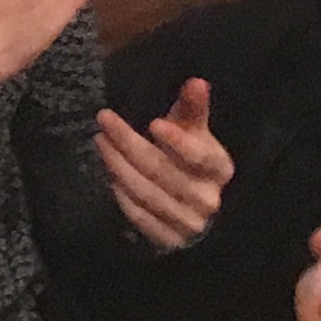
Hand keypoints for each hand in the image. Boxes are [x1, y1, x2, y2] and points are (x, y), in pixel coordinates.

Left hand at [95, 77, 231, 247]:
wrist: (192, 206)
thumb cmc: (190, 159)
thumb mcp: (194, 131)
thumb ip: (193, 108)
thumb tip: (196, 81)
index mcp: (220, 169)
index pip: (200, 156)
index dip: (177, 141)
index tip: (153, 123)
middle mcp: (208, 199)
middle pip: (162, 171)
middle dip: (129, 144)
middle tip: (105, 121)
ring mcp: (188, 223)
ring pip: (145, 192)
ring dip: (117, 165)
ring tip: (101, 141)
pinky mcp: (168, 239)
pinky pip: (138, 215)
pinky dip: (120, 193)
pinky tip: (109, 173)